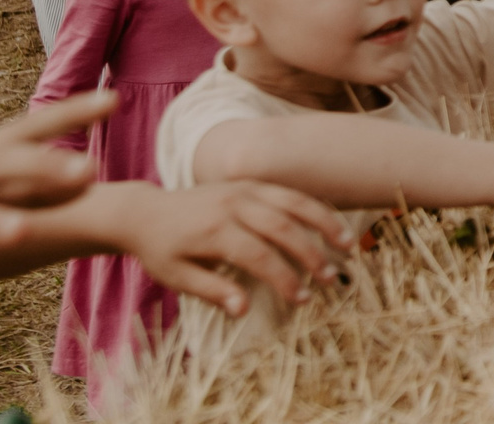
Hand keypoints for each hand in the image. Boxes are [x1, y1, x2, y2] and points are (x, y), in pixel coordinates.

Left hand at [120, 181, 353, 316]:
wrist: (146, 212)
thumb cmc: (162, 251)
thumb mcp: (177, 277)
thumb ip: (211, 292)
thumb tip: (243, 310)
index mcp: (213, 230)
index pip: (258, 255)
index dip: (283, 278)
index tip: (301, 300)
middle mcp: (232, 204)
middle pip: (281, 226)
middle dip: (311, 254)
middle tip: (331, 279)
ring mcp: (243, 189)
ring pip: (292, 202)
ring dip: (323, 223)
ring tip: (347, 245)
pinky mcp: (248, 183)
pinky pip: (287, 191)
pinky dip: (312, 206)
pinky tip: (331, 222)